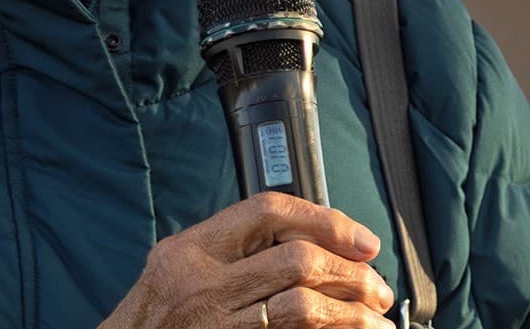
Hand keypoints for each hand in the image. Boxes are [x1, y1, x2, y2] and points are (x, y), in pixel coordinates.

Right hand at [99, 192, 396, 327]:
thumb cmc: (153, 319)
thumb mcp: (176, 267)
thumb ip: (228, 250)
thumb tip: (305, 241)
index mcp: (191, 250)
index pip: (267, 212)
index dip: (324, 219)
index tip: (361, 240)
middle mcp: (203, 286)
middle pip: (296, 261)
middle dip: (350, 274)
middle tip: (376, 288)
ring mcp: (218, 326)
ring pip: (303, 309)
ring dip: (351, 315)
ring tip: (376, 322)